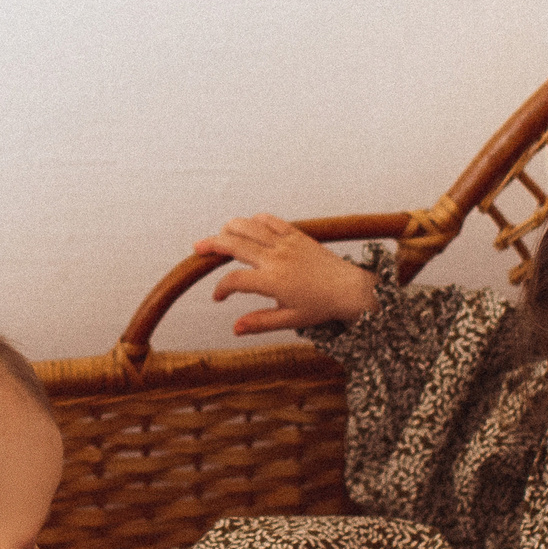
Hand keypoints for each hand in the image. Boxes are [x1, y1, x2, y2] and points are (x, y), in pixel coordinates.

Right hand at [194, 214, 378, 334]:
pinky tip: (248, 227)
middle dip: (211, 245)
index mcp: (272, 281)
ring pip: (249, 226)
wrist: (350, 288)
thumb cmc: (322, 306)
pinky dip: (255, 220)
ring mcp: (285, 243)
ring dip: (229, 228)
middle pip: (233, 244)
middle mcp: (275, 258)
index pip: (234, 280)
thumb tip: (234, 329)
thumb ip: (260, 322)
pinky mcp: (296, 234)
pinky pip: (270, 220)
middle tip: (197, 248)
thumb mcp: (291, 319)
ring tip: (219, 236)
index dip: (221, 289)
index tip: (218, 297)